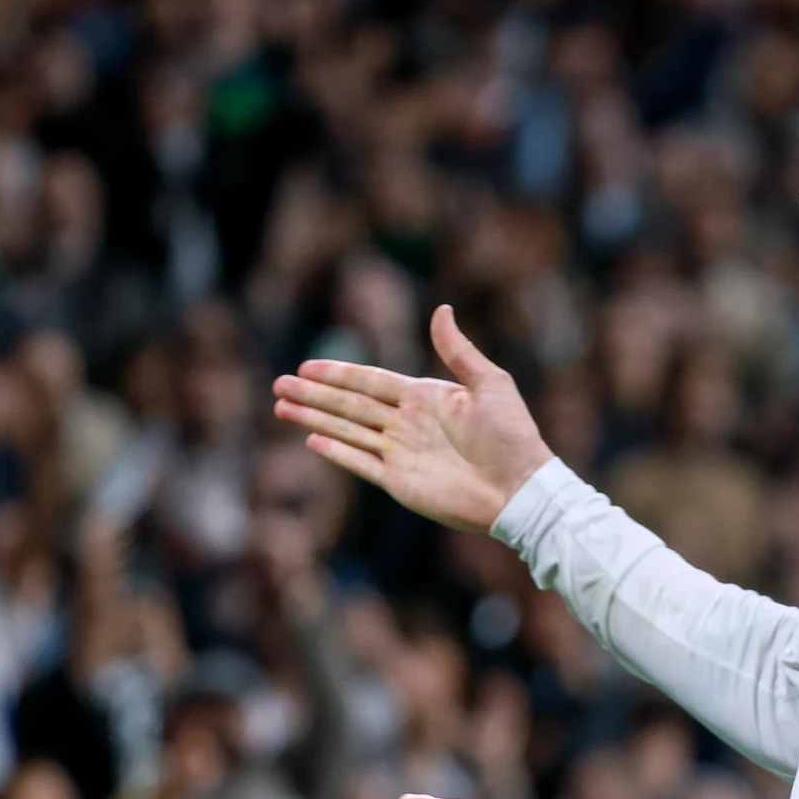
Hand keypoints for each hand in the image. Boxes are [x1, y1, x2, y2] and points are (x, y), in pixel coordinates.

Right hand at [272, 305, 553, 531]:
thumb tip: (442, 309)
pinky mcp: (400, 482)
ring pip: (347, 431)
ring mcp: (401, 454)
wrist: (520, 489)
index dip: (338, 373)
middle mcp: (407, 424)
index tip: (306, 366)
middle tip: (278, 384)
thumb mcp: (490, 383)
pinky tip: (312, 439)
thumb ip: (458, 350)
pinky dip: (337, 452)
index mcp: (425, 397)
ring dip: (315, 419)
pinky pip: (361, 463)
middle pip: (350, 404)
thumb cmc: (512, 434)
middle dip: (314, 394)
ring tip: (281, 408)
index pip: (371, 381)